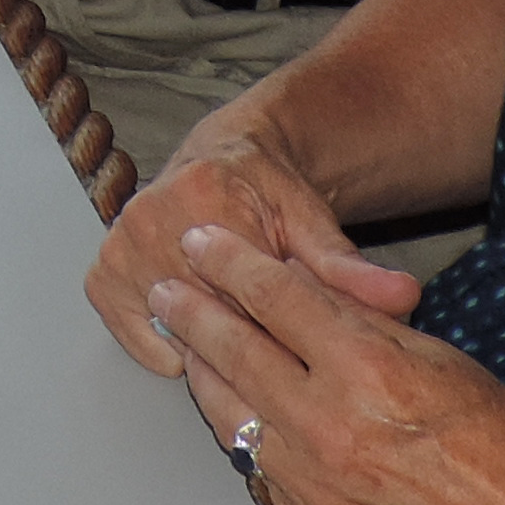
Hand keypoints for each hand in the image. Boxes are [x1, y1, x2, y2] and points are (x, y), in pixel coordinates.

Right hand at [85, 124, 377, 370]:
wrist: (224, 158)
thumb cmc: (269, 191)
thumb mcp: (314, 222)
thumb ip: (351, 267)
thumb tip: (401, 297)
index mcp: (204, 198)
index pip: (243, 300)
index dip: (278, 331)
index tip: (299, 342)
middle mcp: (150, 218)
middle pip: (206, 322)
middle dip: (246, 343)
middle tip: (273, 343)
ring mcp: (120, 248)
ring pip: (174, 334)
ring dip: (207, 346)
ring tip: (237, 329)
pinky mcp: (103, 275)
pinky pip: (138, 337)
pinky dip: (170, 344)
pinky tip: (202, 328)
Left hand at [140, 221, 504, 504]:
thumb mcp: (444, 359)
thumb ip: (367, 330)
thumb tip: (308, 302)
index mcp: (369, 370)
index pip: (276, 298)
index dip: (232, 263)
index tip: (202, 241)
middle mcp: (331, 430)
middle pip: (236, 355)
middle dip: (194, 315)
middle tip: (166, 290)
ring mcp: (318, 492)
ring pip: (234, 419)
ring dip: (207, 379)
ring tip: (187, 349)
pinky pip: (265, 475)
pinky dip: (251, 439)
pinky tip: (240, 418)